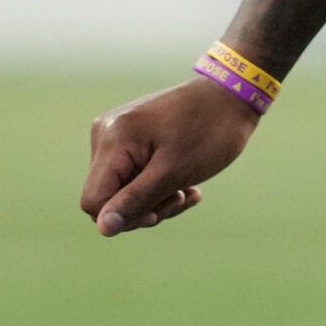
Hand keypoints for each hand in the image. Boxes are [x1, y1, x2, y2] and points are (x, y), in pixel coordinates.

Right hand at [81, 78, 260, 236]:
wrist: (232, 96)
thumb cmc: (209, 132)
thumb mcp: (174, 172)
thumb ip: (136, 200)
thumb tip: (103, 229)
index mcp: (112, 140)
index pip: (94, 201)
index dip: (125, 216)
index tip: (160, 212)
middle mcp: (105, 135)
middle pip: (108, 197)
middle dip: (146, 207)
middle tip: (182, 195)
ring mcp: (117, 135)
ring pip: (123, 190)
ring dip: (157, 199)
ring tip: (189, 190)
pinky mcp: (131, 138)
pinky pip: (134, 175)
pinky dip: (160, 186)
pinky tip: (188, 186)